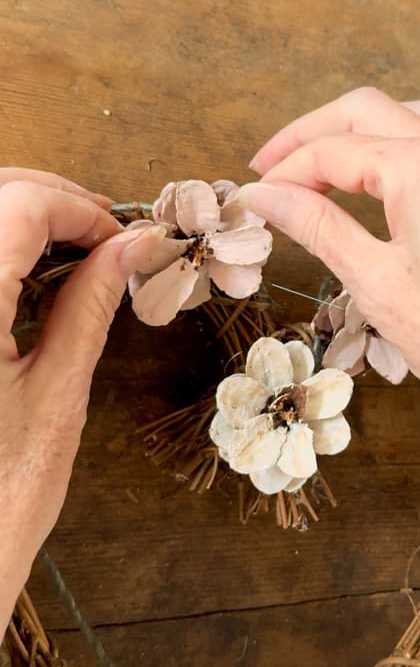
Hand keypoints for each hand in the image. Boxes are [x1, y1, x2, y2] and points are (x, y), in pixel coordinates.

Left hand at [0, 169, 164, 636]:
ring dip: (26, 215)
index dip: (78, 209)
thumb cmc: (0, 495)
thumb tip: (132, 246)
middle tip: (104, 232)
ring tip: (78, 246)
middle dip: (51, 199)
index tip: (123, 239)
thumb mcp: (58, 393)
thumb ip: (90, 305)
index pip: (20, 205)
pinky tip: (37, 271)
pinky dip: (7, 247)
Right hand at [240, 88, 419, 616]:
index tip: (254, 196)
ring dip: (356, 132)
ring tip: (316, 165)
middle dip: (311, 133)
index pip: (333, 150)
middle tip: (270, 165)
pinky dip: (395, 148)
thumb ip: (317, 226)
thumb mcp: (374, 282)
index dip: (285, 171)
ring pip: (407, 117)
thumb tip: (265, 196)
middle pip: (366, 111)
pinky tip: (377, 178)